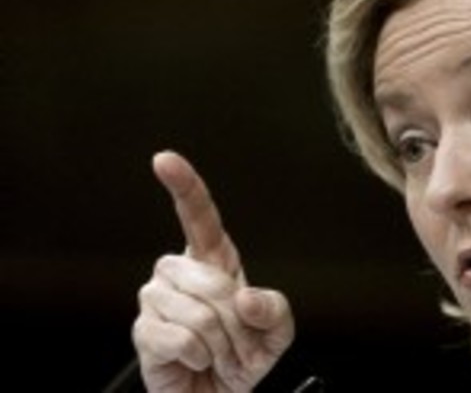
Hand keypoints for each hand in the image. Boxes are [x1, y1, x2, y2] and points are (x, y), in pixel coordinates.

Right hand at [132, 151, 293, 391]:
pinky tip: (196, 360)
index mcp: (214, 261)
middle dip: (234, 321)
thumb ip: (275, 310)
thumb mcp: (276, 334)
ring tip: (217, 353)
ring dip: (220, 343)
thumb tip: (246, 296)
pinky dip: (198, 357)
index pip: (198, 216)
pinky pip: (179, 338)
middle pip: (210, 280)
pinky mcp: (143, 331)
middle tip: (237, 343)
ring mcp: (157, 299)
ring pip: (196, 312)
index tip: (164, 160)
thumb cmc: (243, 358)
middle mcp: (179, 273)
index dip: (184, 186)